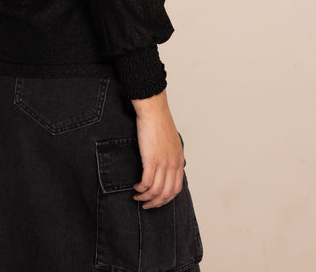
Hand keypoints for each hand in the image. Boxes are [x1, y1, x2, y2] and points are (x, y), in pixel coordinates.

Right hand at [131, 90, 184, 208]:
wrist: (154, 110)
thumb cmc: (159, 121)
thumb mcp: (171, 141)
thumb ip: (170, 154)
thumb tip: (164, 163)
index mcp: (179, 160)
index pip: (176, 188)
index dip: (166, 198)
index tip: (157, 200)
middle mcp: (173, 164)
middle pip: (167, 193)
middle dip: (156, 203)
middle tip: (146, 204)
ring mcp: (163, 163)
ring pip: (156, 191)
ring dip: (146, 197)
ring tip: (138, 196)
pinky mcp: (151, 160)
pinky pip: (147, 182)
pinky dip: (141, 188)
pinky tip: (136, 187)